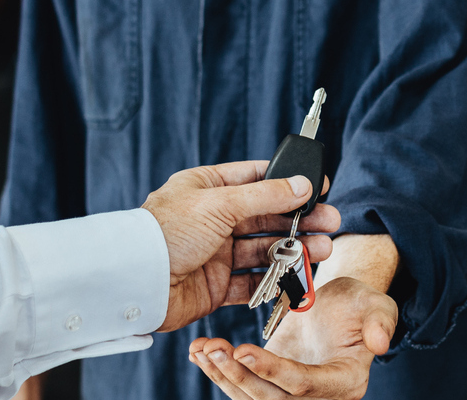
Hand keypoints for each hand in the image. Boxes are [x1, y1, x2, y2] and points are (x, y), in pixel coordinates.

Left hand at [141, 161, 339, 331]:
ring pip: (264, 249)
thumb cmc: (166, 233)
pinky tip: (298, 276)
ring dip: (294, 249)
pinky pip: (253, 281)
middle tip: (330, 222)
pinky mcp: (216, 286)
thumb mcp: (220, 203)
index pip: (255, 179)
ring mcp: (215, 253)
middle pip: (266, 216)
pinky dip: (276, 280)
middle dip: (299, 219)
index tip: (319, 186)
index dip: (288, 182)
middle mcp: (212, 219)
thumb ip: (265, 196)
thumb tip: (302, 184)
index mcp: (207, 189)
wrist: (136, 281)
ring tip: (323, 250)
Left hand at [186, 276, 399, 399]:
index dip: (272, 371)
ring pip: (250, 397)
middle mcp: (317, 397)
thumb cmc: (359, 303)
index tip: (244, 350)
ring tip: (201, 349)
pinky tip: (198, 351)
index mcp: (344, 382)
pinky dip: (217, 370)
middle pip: (270, 399)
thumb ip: (380, 321)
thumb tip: (380, 344)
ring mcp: (290, 393)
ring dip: (222, 375)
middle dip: (238, 377)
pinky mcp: (269, 383)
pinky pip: (241, 385)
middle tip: (213, 350)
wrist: (341, 304)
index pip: (303, 385)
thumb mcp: (376, 304)